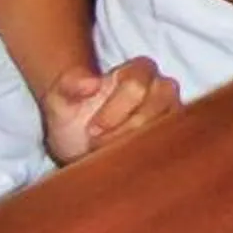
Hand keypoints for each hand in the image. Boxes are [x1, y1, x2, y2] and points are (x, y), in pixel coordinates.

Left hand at [37, 55, 181, 163]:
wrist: (78, 140)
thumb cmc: (73, 113)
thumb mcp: (60, 98)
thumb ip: (70, 84)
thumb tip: (92, 82)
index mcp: (138, 70)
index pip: (137, 84)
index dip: (114, 109)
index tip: (91, 129)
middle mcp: (162, 88)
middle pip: (155, 106)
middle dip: (123, 130)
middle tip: (98, 145)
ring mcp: (171, 112)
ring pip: (166, 128)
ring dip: (135, 145)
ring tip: (110, 154)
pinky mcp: (172, 136)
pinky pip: (171, 146)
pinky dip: (147, 156)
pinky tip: (125, 162)